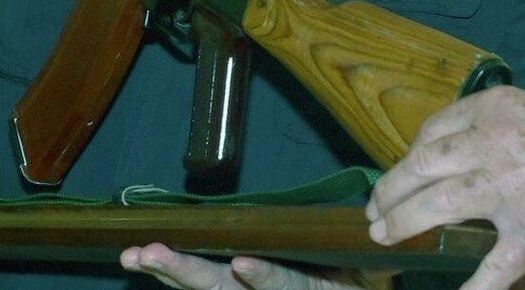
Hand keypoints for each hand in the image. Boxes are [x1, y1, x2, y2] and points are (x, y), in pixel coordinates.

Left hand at [120, 245, 375, 288]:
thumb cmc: (359, 281)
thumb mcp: (371, 276)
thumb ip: (370, 265)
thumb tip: (388, 239)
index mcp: (306, 289)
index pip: (283, 285)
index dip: (264, 276)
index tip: (243, 263)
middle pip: (223, 289)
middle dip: (186, 271)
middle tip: (151, 255)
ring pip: (205, 288)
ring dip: (168, 272)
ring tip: (136, 256)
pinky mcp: (238, 287)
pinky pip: (204, 288)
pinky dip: (171, 278)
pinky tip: (141, 262)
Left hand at [367, 86, 524, 289]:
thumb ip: (499, 132)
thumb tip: (460, 157)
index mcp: (496, 111)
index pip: (435, 130)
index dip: (410, 154)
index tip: (404, 170)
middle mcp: (494, 144)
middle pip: (423, 165)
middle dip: (391, 189)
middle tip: (376, 209)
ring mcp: (510, 188)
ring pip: (439, 204)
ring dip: (404, 222)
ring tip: (385, 236)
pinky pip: (493, 266)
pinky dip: (472, 289)